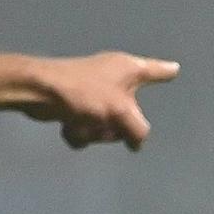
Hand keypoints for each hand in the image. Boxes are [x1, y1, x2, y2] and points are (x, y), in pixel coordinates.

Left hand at [26, 51, 179, 149]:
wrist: (38, 91)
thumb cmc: (83, 93)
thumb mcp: (121, 112)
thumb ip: (138, 130)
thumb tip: (137, 143)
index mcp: (128, 70)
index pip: (156, 71)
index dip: (165, 72)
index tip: (174, 70)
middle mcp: (113, 79)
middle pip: (130, 115)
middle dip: (116, 126)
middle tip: (105, 121)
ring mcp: (94, 94)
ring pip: (108, 127)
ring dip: (95, 132)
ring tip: (81, 123)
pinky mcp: (75, 106)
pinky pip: (88, 130)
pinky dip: (78, 133)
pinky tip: (68, 127)